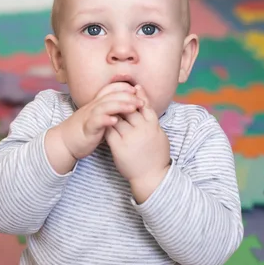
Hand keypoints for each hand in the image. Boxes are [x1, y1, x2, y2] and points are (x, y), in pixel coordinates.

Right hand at [58, 82, 143, 159]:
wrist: (65, 142)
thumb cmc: (85, 130)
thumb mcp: (98, 117)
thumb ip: (109, 111)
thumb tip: (126, 108)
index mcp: (97, 103)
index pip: (110, 89)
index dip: (124, 87)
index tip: (137, 90)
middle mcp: (93, 107)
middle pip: (111, 96)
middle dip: (128, 96)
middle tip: (142, 101)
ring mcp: (89, 116)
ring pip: (105, 106)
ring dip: (120, 105)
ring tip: (133, 108)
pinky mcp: (87, 128)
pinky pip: (96, 121)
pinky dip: (106, 120)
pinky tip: (115, 121)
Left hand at [105, 85, 170, 202]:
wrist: (152, 177)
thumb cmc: (157, 157)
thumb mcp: (160, 136)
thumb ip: (153, 123)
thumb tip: (148, 110)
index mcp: (153, 126)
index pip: (145, 105)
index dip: (140, 95)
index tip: (135, 87)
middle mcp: (142, 130)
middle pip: (130, 108)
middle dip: (123, 100)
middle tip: (117, 94)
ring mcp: (129, 138)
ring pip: (117, 118)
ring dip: (112, 111)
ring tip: (108, 106)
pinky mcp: (119, 147)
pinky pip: (109, 131)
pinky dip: (106, 124)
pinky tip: (103, 120)